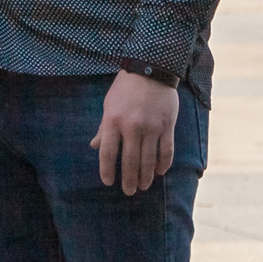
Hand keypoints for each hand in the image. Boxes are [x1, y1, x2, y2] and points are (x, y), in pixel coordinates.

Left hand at [91, 72, 180, 193]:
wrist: (150, 69)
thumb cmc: (125, 88)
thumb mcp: (109, 105)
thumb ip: (104, 128)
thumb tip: (95, 147)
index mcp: (113, 121)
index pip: (108, 153)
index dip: (107, 170)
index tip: (108, 182)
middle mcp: (132, 126)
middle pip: (130, 161)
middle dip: (129, 179)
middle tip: (129, 191)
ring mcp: (151, 127)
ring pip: (149, 159)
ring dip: (146, 176)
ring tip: (144, 186)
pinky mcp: (167, 126)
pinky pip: (166, 150)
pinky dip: (164, 164)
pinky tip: (160, 172)